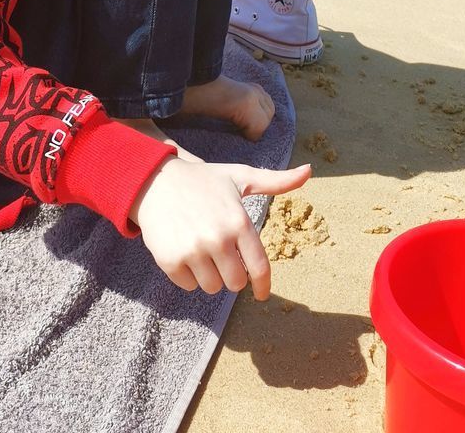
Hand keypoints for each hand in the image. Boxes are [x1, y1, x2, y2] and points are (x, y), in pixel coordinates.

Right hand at [129, 156, 311, 298]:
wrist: (155, 180)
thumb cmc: (204, 181)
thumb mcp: (240, 177)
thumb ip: (275, 181)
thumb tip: (308, 170)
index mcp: (239, 221)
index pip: (259, 267)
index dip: (263, 286)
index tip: (262, 294)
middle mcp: (218, 238)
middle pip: (236, 283)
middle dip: (232, 274)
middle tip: (221, 254)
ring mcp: (193, 251)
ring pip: (212, 288)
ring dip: (210, 275)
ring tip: (201, 249)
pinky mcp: (171, 261)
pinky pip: (189, 286)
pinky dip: (188, 275)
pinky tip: (183, 250)